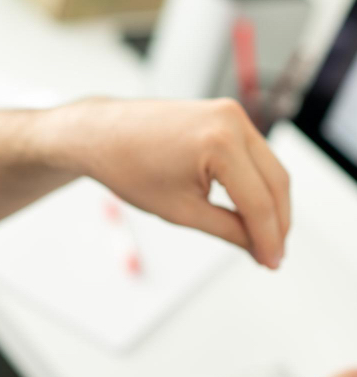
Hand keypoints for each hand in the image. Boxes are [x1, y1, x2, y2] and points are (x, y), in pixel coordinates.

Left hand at [62, 97, 289, 267]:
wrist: (100, 135)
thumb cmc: (127, 166)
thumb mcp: (180, 210)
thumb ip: (227, 230)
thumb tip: (257, 246)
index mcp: (220, 143)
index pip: (259, 202)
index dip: (268, 238)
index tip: (271, 263)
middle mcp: (231, 121)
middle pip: (275, 181)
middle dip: (278, 222)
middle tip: (273, 255)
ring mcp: (229, 113)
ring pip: (269, 166)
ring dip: (271, 203)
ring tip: (264, 237)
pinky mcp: (223, 115)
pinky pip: (253, 153)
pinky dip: (255, 181)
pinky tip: (252, 208)